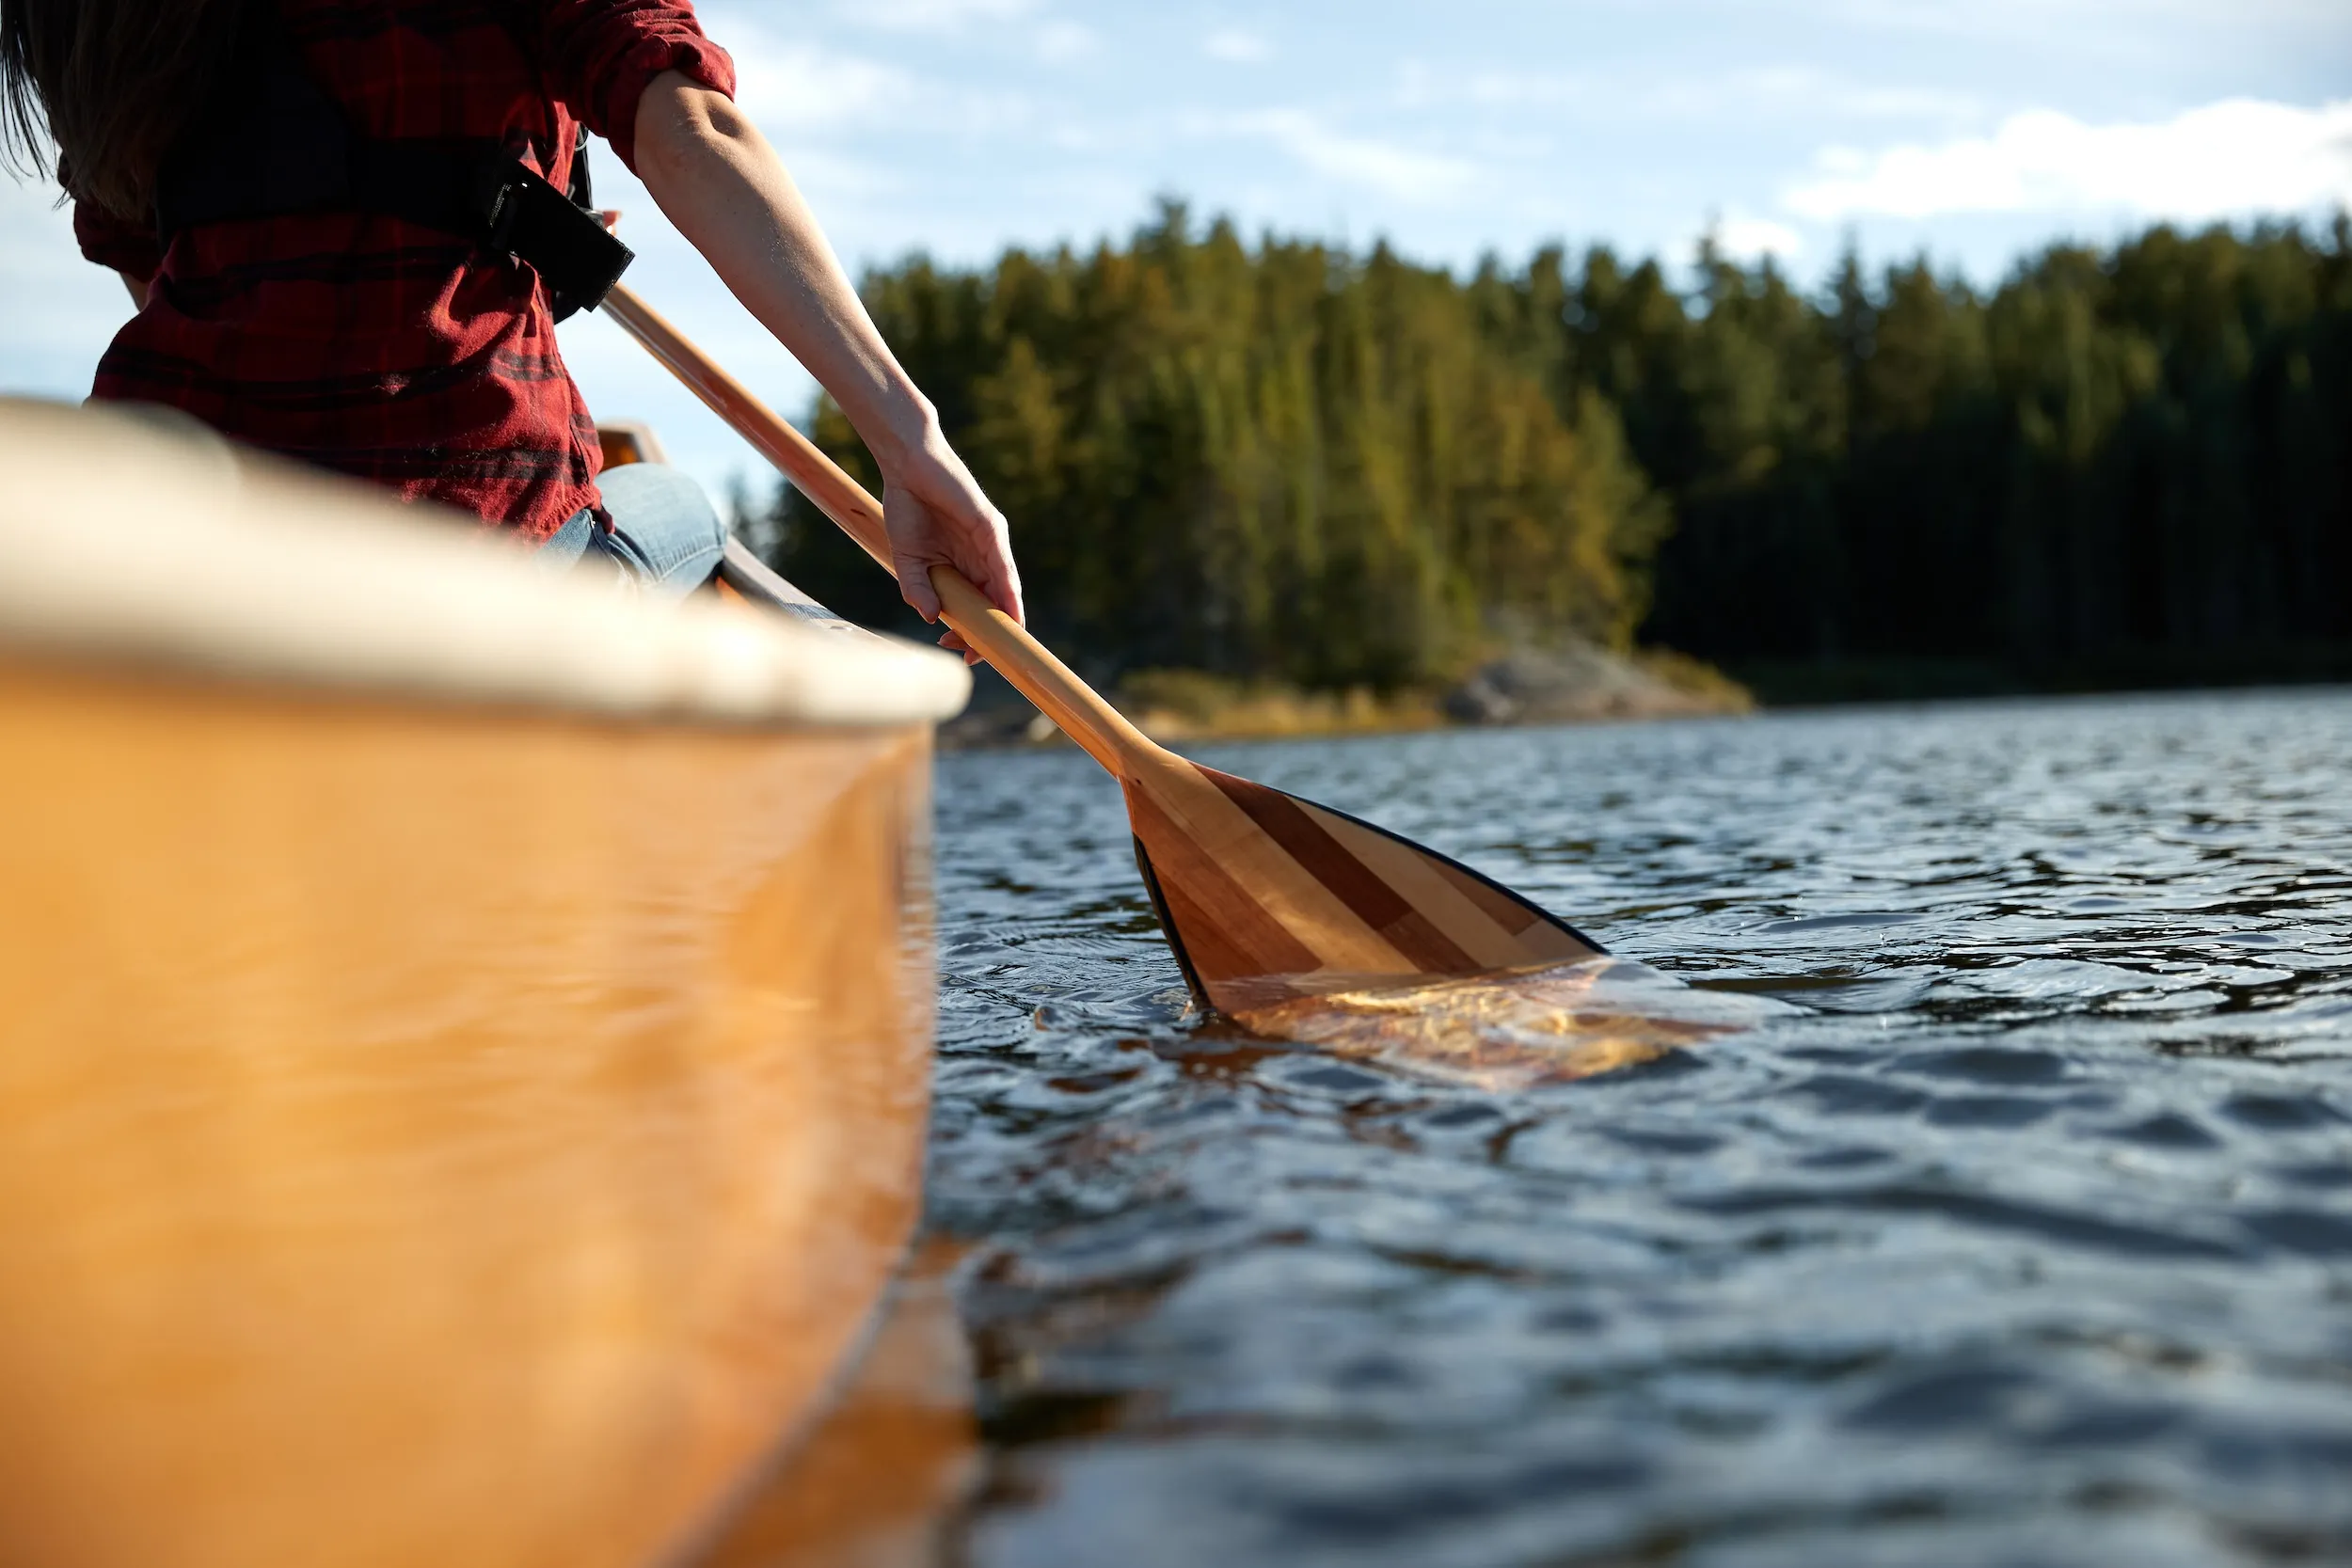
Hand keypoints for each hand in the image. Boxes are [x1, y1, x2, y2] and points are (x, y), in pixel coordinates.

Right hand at [876, 423, 1023, 661]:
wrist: (906, 465)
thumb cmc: (907, 507)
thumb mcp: (907, 558)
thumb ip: (918, 588)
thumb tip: (931, 618)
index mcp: (964, 566)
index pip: (979, 607)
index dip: (974, 633)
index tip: (959, 653)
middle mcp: (983, 558)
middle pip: (996, 605)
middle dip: (987, 634)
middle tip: (970, 655)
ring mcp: (990, 543)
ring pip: (1005, 590)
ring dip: (1001, 620)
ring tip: (994, 645)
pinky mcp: (990, 527)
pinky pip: (1003, 564)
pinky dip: (1007, 590)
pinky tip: (1008, 610)